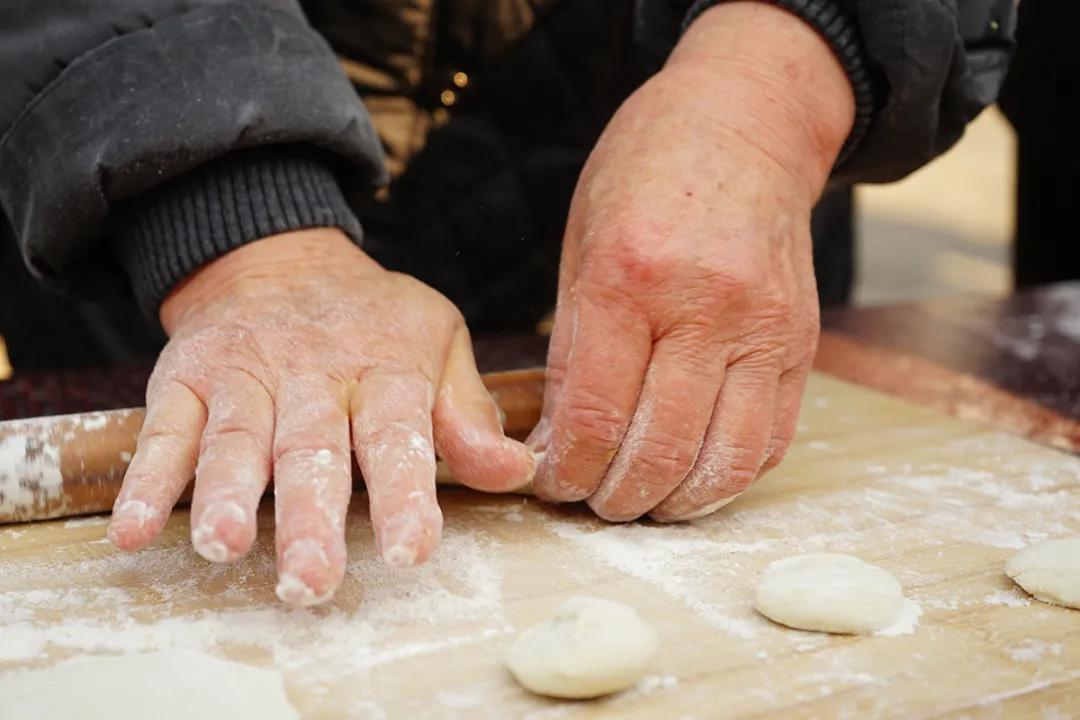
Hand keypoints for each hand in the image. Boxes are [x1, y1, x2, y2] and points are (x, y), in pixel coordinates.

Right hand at [107, 229, 534, 604]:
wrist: (277, 255)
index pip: (396, 433)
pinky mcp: (187, 378)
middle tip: (311, 579)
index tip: (409, 550)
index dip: (404, 493)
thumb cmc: (371, 318)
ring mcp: (245, 375)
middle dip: (310, 516)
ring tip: (225, 546)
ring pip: (236, 438)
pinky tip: (137, 531)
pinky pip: (164, 431)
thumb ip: (467, 413)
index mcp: (383, 367)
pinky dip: (148, 480)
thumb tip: (515, 472)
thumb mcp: (437, 341)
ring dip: (226, 495)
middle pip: (311, 447)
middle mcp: (312, 373)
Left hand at [529, 2, 853, 520]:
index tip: (551, 484)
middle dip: (614, 499)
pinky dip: (727, 477)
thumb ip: (573, 343)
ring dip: (674, 504)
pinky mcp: (801, 343)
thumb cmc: (645, 175)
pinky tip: (694, 476)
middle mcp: (704, 306)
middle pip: (658, 451)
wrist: (745, 124)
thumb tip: (560, 437)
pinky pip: (770, 441)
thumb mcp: (581, 241)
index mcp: (629, 277)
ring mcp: (764, 327)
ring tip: (642, 503)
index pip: (594, 415)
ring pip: (721, 462)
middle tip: (592, 503)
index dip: (566, 471)